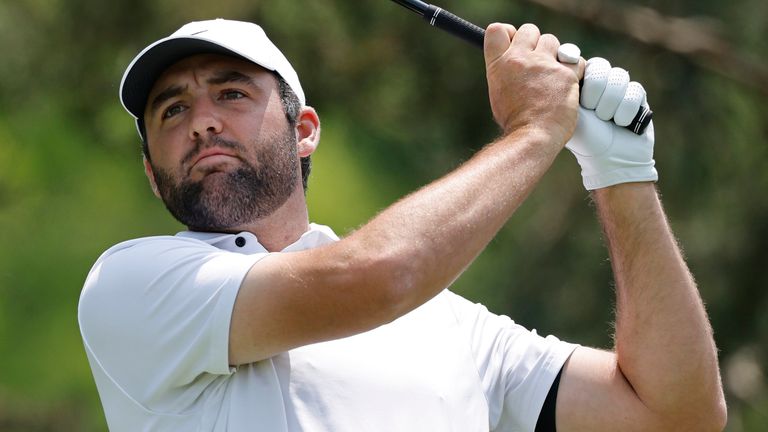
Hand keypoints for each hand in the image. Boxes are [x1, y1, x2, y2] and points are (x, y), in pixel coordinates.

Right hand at [484, 23, 584, 144]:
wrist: (531, 137)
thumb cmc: (515, 121)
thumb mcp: (500, 93)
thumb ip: (506, 72)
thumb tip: (515, 61)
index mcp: (499, 64)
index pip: (498, 30)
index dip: (509, 34)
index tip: (515, 45)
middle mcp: (519, 59)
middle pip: (530, 30)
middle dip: (535, 43)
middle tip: (538, 64)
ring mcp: (543, 65)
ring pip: (554, 42)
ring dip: (555, 56)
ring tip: (553, 78)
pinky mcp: (566, 74)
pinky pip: (576, 61)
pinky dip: (574, 70)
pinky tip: (567, 85)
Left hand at [565, 58, 657, 189]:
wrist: (609, 159)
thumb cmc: (585, 138)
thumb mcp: (570, 110)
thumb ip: (566, 84)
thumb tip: (565, 54)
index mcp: (582, 83)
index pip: (586, 63)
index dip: (585, 81)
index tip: (583, 102)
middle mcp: (601, 82)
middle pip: (602, 68)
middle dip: (596, 95)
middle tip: (594, 114)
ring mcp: (620, 87)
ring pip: (619, 77)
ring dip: (610, 105)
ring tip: (606, 121)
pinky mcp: (638, 96)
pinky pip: (635, 90)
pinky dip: (625, 111)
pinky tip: (621, 124)